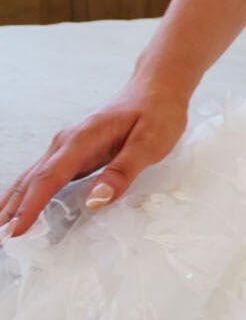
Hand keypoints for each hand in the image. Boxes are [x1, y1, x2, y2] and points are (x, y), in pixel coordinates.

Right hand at [0, 75, 190, 239]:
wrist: (157, 88)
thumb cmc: (157, 114)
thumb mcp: (150, 144)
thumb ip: (122, 172)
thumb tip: (95, 200)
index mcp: (82, 140)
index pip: (49, 178)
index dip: (30, 207)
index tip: (16, 231)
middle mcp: (66, 143)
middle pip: (31, 180)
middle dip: (11, 210)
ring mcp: (66, 147)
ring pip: (31, 177)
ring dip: (13, 203)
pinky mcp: (71, 152)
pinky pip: (42, 176)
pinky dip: (26, 194)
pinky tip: (18, 209)